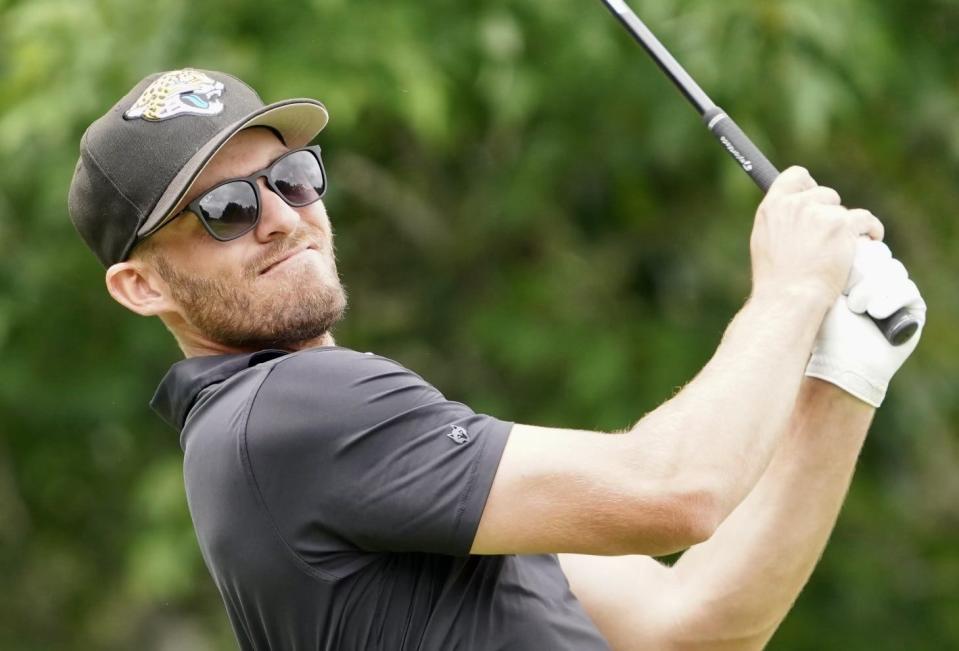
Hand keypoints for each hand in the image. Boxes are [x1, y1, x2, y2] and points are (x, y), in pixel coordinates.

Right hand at [750, 167, 884, 303]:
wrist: (789, 296)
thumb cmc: (776, 279)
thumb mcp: (765, 241)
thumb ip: (780, 220)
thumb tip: (796, 213)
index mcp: (773, 207)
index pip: (795, 176)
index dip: (808, 185)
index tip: (815, 199)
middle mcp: (795, 205)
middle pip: (824, 194)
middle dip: (829, 212)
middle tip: (829, 235)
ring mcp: (820, 213)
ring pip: (843, 210)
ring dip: (847, 226)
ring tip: (843, 247)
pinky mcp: (843, 225)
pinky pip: (865, 219)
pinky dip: (871, 229)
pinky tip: (871, 238)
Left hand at [805, 239, 926, 406]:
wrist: (841, 362)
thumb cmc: (827, 329)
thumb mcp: (825, 290)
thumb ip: (834, 264)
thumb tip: (841, 234)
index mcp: (856, 273)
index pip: (864, 247)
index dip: (854, 256)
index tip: (838, 275)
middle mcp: (878, 280)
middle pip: (880, 255)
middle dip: (862, 273)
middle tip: (847, 292)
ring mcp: (897, 293)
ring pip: (893, 270)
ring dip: (872, 289)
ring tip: (856, 307)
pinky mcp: (914, 309)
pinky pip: (907, 289)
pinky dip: (890, 299)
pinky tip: (874, 312)